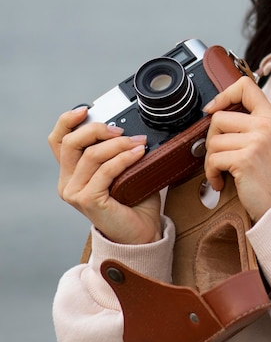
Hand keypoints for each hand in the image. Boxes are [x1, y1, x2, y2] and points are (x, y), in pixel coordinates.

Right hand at [48, 107, 161, 243]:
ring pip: (91, 155)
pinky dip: (123, 158)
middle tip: (122, 130)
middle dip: (97, 129)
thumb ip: (117, 150)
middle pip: (71, 143)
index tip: (86, 110)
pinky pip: (105, 171)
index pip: (58, 141)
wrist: (141, 232)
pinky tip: (138, 154)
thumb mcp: (123, 168)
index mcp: (72, 172)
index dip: (67, 121)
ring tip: (139, 143)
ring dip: (119, 144)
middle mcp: (68, 182)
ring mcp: (75, 192)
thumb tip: (131, 127)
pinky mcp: (88, 200)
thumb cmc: (134, 200)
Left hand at [203, 77, 270, 220]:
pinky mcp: (246, 158)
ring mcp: (257, 140)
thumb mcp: (265, 140)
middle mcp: (266, 124)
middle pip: (219, 117)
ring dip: (211, 160)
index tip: (213, 108)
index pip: (245, 85)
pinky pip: (213, 159)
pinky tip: (221, 181)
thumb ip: (247, 122)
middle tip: (221, 156)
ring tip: (223, 171)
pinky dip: (211, 173)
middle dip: (212, 139)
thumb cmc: (266, 175)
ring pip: (213, 140)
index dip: (224, 94)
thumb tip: (214, 110)